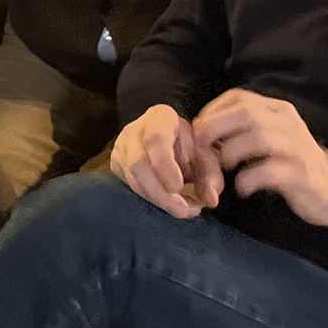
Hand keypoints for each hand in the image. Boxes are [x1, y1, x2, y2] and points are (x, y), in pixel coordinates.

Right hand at [112, 104, 222, 218]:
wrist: (171, 142)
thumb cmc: (189, 146)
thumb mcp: (205, 155)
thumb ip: (210, 175)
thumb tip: (210, 200)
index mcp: (160, 117)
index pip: (156, 139)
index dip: (165, 165)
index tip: (178, 187)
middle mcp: (135, 129)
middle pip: (138, 163)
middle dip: (160, 192)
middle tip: (183, 209)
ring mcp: (121, 147)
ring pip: (132, 178)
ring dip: (158, 199)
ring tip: (183, 209)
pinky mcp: (117, 164)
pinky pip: (130, 186)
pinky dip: (150, 198)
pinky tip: (168, 202)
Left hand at [190, 90, 327, 228]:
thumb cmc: (287, 162)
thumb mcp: (265, 138)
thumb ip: (238, 129)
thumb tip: (199, 133)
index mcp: (276, 109)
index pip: (238, 97)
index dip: (212, 112)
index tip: (198, 132)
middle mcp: (288, 123)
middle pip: (246, 113)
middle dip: (215, 129)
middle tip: (203, 149)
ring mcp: (298, 147)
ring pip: (259, 138)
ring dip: (231, 153)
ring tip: (224, 167)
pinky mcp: (303, 174)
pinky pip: (271, 171)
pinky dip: (249, 179)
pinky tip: (242, 187)